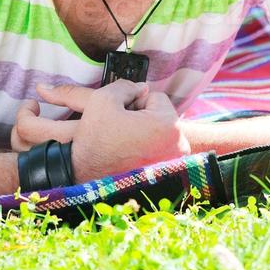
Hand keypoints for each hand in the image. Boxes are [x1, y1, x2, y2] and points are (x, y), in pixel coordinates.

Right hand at [23, 81, 190, 181]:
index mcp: (169, 125)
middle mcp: (180, 145)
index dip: (134, 102)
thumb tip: (141, 87)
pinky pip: (161, 149)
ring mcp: (176, 163)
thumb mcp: (103, 99)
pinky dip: (147, 149)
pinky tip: (130, 155)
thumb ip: (125, 85)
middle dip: (142, 117)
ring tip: (124, 143)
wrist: (88, 184)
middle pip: (160, 115)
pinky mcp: (169, 175)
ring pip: (160, 132)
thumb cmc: (96, 142)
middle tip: (122, 130)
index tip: (122, 117)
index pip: (156, 97)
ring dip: (145, 133)